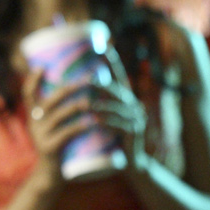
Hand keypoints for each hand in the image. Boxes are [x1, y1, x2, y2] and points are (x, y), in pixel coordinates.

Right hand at [21, 67, 95, 194]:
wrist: (49, 173)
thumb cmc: (56, 144)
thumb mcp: (50, 126)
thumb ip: (55, 110)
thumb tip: (74, 87)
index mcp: (33, 115)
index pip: (27, 93)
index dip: (32, 80)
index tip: (42, 67)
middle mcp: (33, 123)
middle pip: (49, 100)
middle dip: (69, 88)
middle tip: (87, 81)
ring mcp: (40, 135)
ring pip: (58, 116)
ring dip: (75, 107)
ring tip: (90, 102)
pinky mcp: (49, 147)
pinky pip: (66, 133)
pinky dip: (79, 126)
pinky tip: (91, 123)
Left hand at [96, 50, 148, 172]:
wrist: (131, 164)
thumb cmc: (112, 138)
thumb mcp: (105, 118)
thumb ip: (94, 102)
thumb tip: (73, 86)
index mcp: (125, 99)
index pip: (119, 75)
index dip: (113, 60)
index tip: (104, 45)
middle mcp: (133, 105)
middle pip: (116, 90)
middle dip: (101, 84)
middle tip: (86, 80)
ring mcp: (136, 119)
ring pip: (116, 107)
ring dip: (100, 104)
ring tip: (85, 103)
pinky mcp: (135, 133)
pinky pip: (119, 125)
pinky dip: (106, 122)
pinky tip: (95, 121)